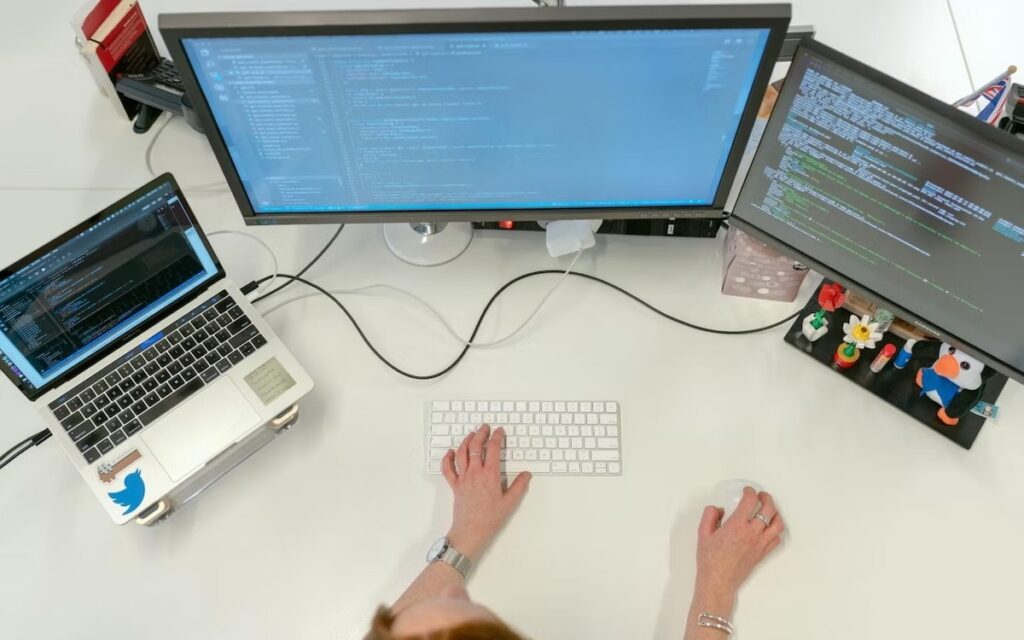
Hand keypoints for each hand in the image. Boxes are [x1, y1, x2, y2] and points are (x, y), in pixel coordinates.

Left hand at [441, 425, 531, 561]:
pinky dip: (447, 458)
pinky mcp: (455, 486)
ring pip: (461, 453)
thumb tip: (526, 474)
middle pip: (475, 446)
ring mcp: (463, 478)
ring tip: (471, 434)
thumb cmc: (490, 519)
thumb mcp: (510, 503)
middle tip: (485, 427)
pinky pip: (448, 469)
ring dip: (466, 441)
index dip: (496, 437)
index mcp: (489, 475)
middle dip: (480, 433)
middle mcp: (475, 473)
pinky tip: (450, 452)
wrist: (471, 531)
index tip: (499, 431)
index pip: (492, 449)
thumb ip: (519, 486)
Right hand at [694, 487, 783, 604]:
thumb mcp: (703, 533)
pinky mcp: (763, 553)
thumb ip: (710, 515)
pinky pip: (776, 539)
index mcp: (737, 525)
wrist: (718, 580)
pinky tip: (769, 527)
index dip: (750, 492)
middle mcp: (752, 533)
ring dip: (775, 513)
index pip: (750, 501)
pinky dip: (776, 530)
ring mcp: (760, 544)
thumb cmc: (710, 559)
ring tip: (769, 509)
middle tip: (761, 495)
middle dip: (766, 498)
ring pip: (777, 524)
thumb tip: (719, 509)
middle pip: (769, 509)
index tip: (747, 491)